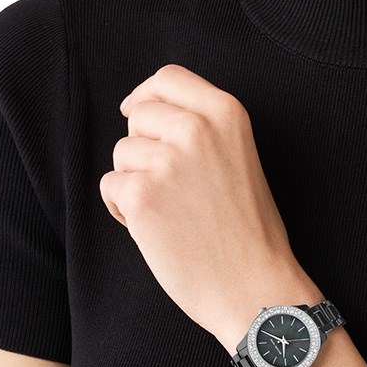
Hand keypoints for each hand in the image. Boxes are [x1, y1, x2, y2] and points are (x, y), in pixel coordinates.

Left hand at [100, 64, 304, 344]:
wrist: (255, 288)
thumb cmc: (250, 233)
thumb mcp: (241, 159)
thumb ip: (204, 130)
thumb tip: (143, 111)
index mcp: (227, 114)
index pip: (168, 78)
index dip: (147, 96)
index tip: (137, 113)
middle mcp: (196, 128)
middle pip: (139, 116)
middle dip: (143, 148)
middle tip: (173, 188)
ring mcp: (167, 160)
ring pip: (122, 153)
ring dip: (135, 182)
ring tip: (171, 213)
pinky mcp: (142, 195)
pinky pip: (111, 186)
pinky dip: (124, 210)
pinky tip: (158, 230)